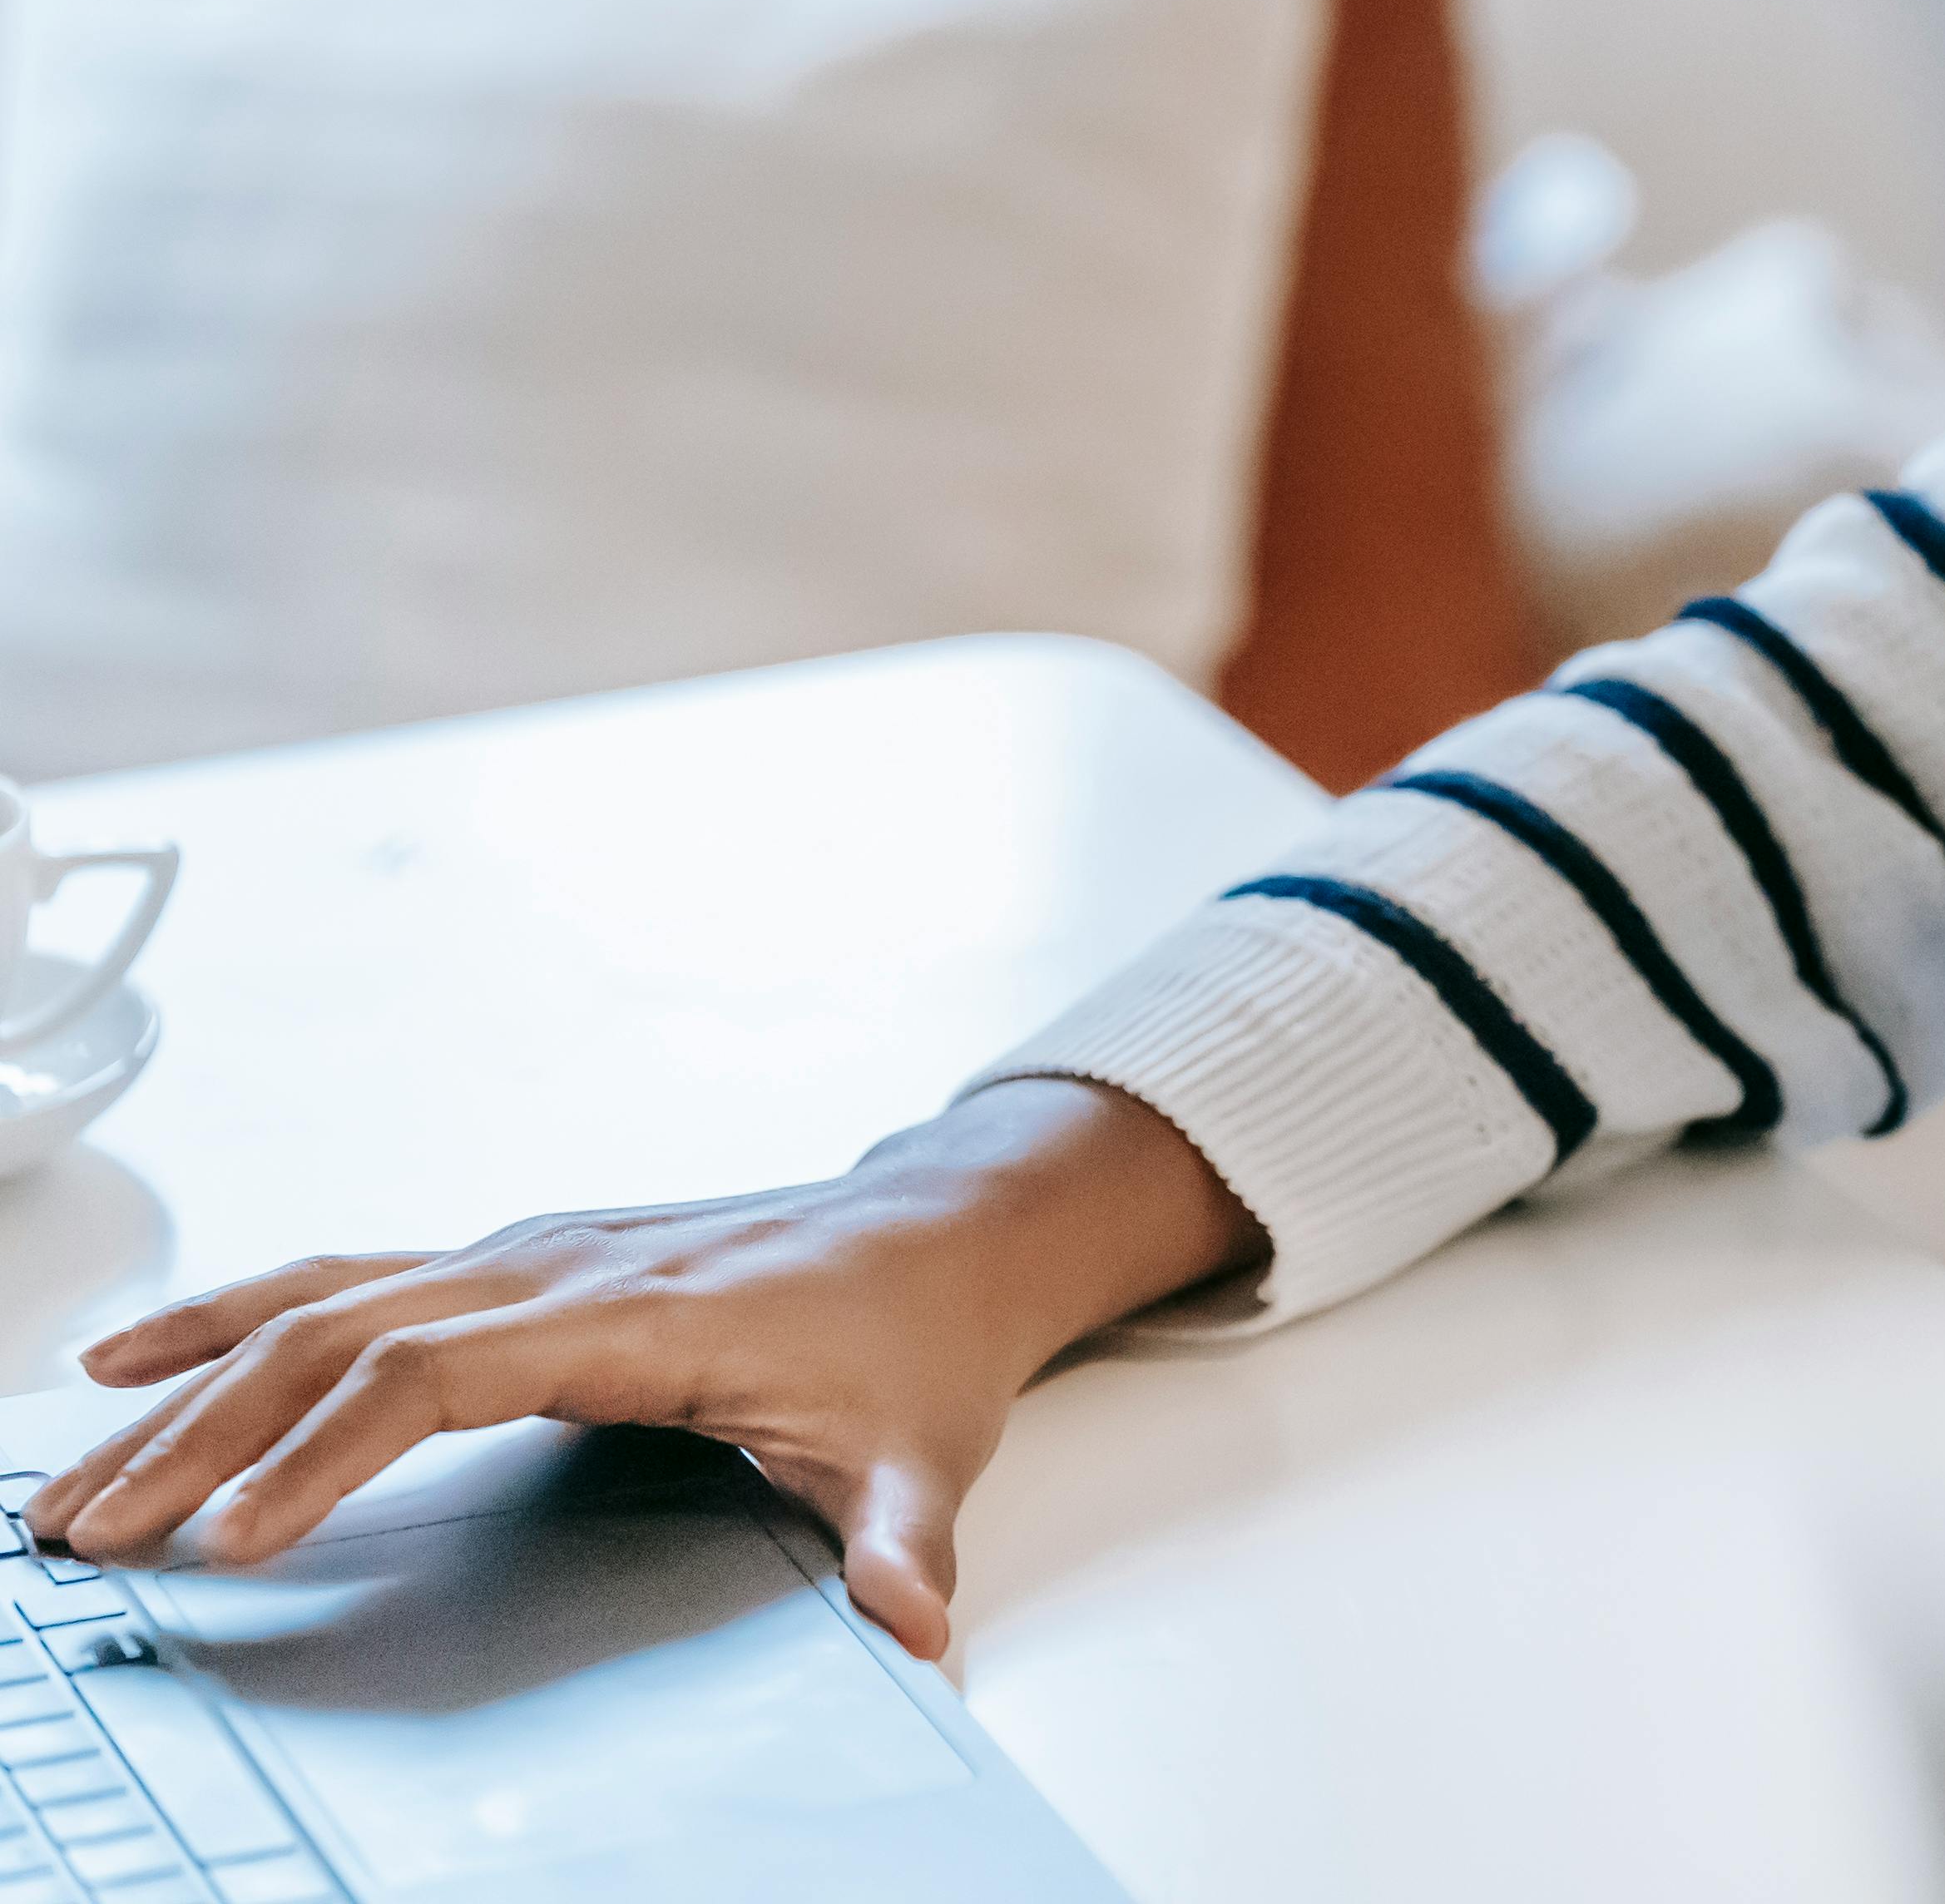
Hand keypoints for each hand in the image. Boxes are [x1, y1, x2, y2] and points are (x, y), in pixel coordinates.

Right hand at [20, 1078, 1254, 1660]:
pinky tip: (140, 1360)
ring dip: (188, 1382)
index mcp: (640, 1315)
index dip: (329, 1453)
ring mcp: (530, 1252)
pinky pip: (349, 1279)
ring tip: (75, 1472)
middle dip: (202, 1434)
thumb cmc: (919, 1338)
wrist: (945, 1233)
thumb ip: (902, 1540)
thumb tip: (912, 1624)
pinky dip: (233, 1318)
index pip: (440, 1371)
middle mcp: (563, 1265)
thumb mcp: (924, 1450)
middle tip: (95, 1531)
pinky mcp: (515, 1259)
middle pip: (340, 1333)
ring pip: (322, 1301)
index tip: (238, 1538)